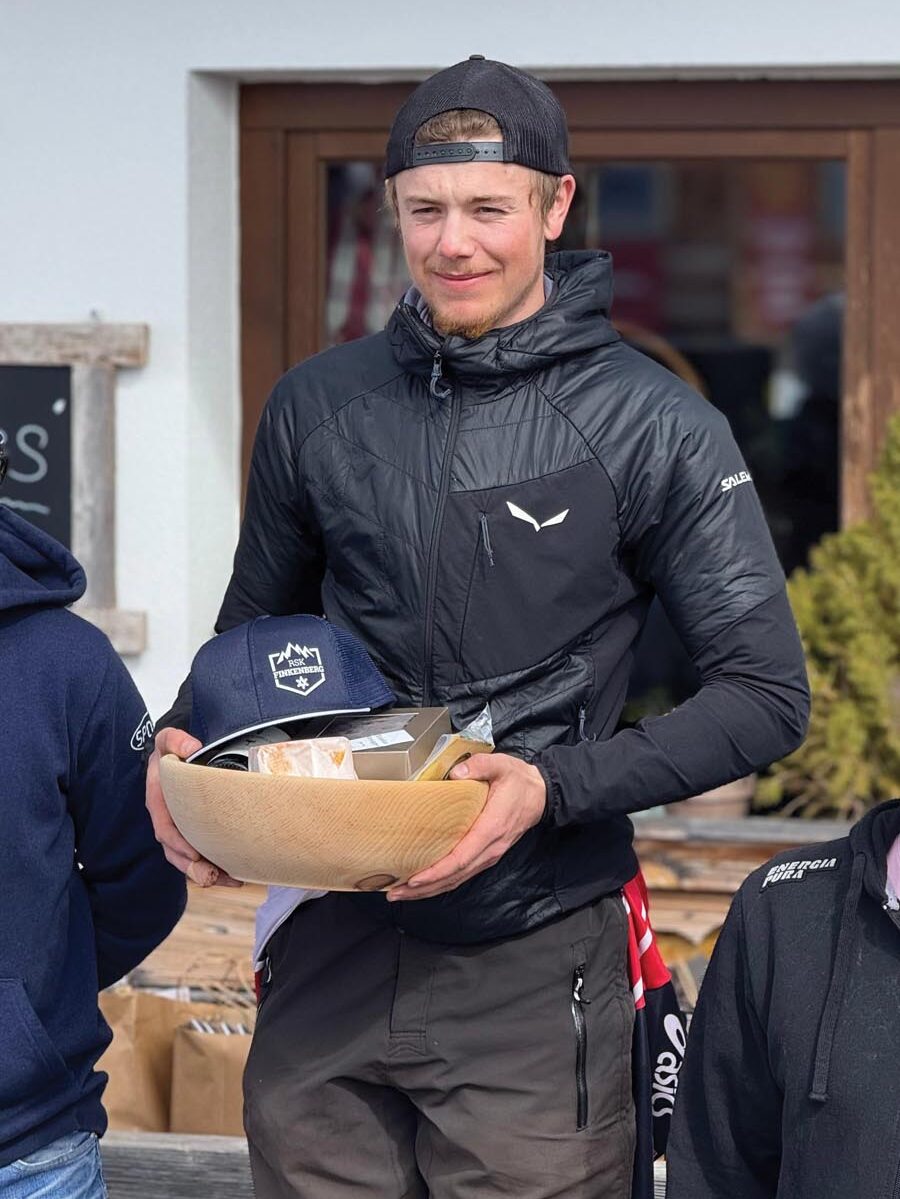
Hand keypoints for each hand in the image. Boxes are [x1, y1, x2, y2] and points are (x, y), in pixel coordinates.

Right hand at [146, 727, 242, 887]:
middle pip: (176, 853)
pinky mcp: (193, 833)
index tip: (195, 854)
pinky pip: (201, 855)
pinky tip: (237, 873)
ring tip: (232, 880)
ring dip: (208, 873)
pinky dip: (217, 866)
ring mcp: (180, 829)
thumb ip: (176, 739)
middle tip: (214, 877)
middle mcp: (167, 820)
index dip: (178, 844)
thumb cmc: (171, 750)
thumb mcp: (168, 739)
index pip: (165, 829)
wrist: (173, 755)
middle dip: (194, 869)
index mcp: (159, 802)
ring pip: (189, 860)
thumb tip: (191, 747)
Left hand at [386, 753, 545, 901]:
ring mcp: (489, 855)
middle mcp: (490, 848)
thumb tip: (456, 773)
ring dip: (429, 890)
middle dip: (424, 888)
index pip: (461, 858)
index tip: (414, 878)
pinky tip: (423, 886)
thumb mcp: (502, 765)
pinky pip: (461, 875)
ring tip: (401, 893)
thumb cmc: (518, 781)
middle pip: (454, 876)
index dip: (437, 871)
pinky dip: (441, 883)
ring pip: (457, 880)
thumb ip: (481, 765)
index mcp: (492, 828)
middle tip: (395, 893)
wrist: (540, 794)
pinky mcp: (486, 856)